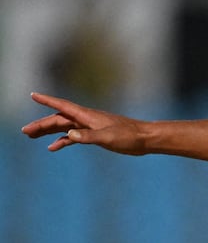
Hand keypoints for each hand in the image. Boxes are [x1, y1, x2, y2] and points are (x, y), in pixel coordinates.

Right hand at [20, 92, 147, 154]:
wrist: (146, 139)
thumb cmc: (130, 137)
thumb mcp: (108, 138)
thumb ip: (88, 136)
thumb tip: (69, 135)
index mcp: (88, 116)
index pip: (63, 106)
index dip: (48, 101)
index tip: (33, 95)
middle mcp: (87, 119)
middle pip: (59, 119)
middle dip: (41, 124)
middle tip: (25, 131)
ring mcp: (91, 127)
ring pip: (64, 127)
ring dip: (48, 131)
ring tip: (31, 136)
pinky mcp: (96, 135)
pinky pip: (74, 137)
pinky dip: (63, 141)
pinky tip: (53, 147)